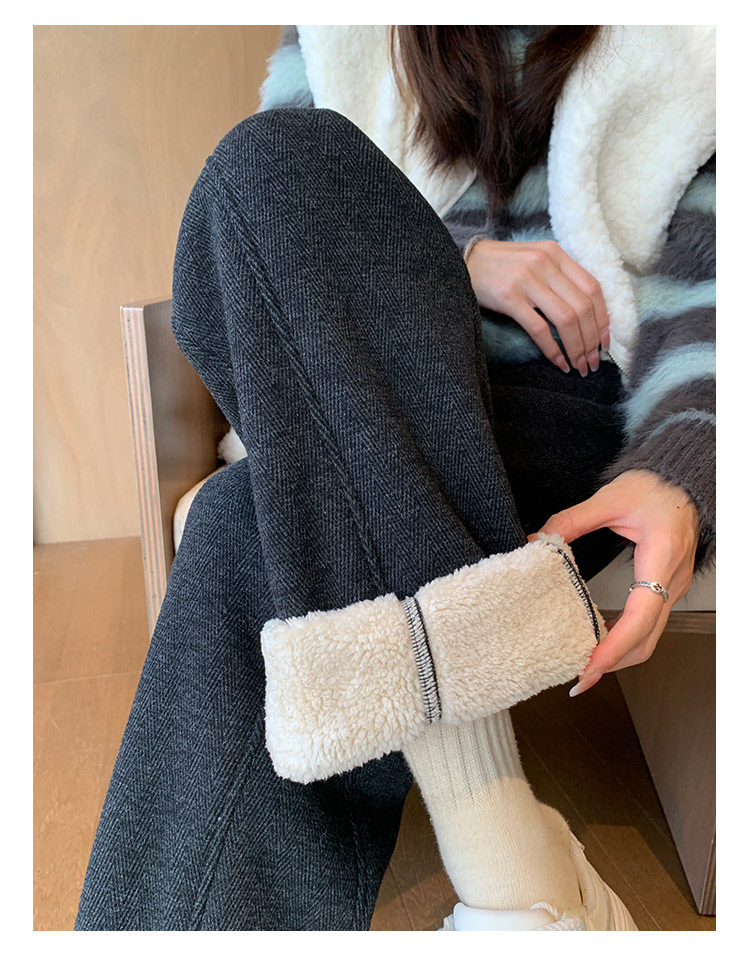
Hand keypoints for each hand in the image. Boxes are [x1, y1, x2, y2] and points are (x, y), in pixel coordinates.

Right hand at [465, 238, 609, 376]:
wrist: (463, 262)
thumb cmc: (500, 267)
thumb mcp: (534, 261)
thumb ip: (558, 278)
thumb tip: (585, 315)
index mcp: (555, 254)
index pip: (592, 288)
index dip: (603, 319)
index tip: (605, 342)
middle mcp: (545, 263)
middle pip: (582, 307)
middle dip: (592, 340)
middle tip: (593, 362)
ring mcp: (527, 280)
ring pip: (565, 319)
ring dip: (577, 348)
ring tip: (579, 366)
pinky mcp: (509, 297)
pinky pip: (539, 328)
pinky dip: (553, 349)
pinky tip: (558, 362)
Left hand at [535, 469, 699, 694]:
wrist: (682, 482)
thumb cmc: (655, 487)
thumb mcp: (609, 498)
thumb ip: (571, 520)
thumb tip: (536, 539)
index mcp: (660, 558)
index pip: (640, 616)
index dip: (614, 647)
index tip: (589, 666)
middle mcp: (670, 581)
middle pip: (646, 640)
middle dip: (612, 664)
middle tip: (577, 679)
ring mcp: (670, 588)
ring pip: (649, 638)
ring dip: (618, 658)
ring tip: (583, 668)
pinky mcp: (664, 589)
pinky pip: (647, 626)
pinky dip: (624, 643)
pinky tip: (599, 646)